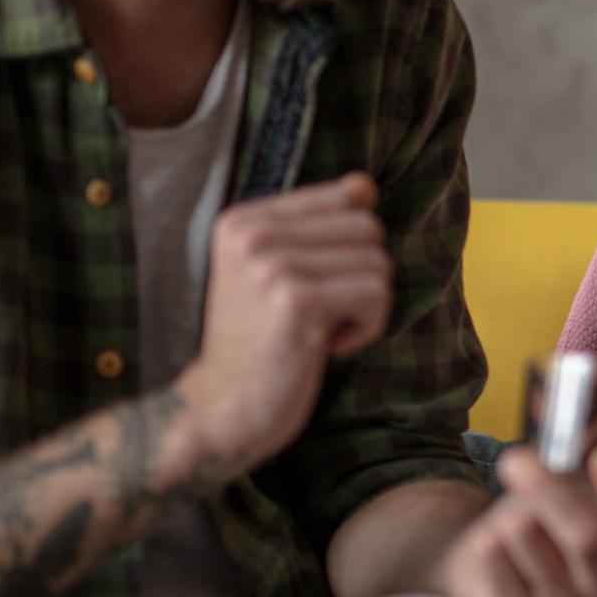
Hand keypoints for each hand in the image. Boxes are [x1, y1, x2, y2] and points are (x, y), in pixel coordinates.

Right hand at [177, 173, 392, 478]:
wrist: (218, 411)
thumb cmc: (259, 344)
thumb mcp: (276, 272)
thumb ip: (317, 225)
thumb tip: (365, 186)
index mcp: (243, 219)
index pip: (345, 196)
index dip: (349, 246)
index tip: (313, 283)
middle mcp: (252, 233)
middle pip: (368, 227)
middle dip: (360, 276)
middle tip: (317, 314)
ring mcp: (273, 265)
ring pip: (377, 262)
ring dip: (363, 307)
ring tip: (317, 330)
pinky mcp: (297, 301)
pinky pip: (376, 294)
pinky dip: (366, 328)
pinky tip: (324, 347)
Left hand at [433, 445, 596, 596]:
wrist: (507, 546)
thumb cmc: (562, 508)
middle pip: (590, 538)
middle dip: (553, 493)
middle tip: (522, 460)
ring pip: (539, 550)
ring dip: (516, 515)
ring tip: (511, 506)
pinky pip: (502, 571)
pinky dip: (493, 544)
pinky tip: (495, 536)